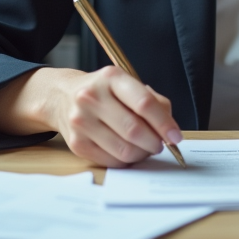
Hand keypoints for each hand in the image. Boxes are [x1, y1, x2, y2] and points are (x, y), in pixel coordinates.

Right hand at [0, 66, 182, 167]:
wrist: (63, 97)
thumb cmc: (104, 92)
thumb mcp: (127, 84)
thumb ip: (153, 101)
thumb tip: (169, 128)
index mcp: (111, 77)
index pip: (144, 103)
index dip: (164, 123)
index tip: (175, 136)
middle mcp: (92, 97)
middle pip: (134, 130)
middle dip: (155, 142)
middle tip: (161, 144)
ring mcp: (81, 121)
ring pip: (124, 150)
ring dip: (142, 154)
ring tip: (145, 148)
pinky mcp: (76, 144)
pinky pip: (111, 161)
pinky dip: (126, 161)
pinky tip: (128, 151)